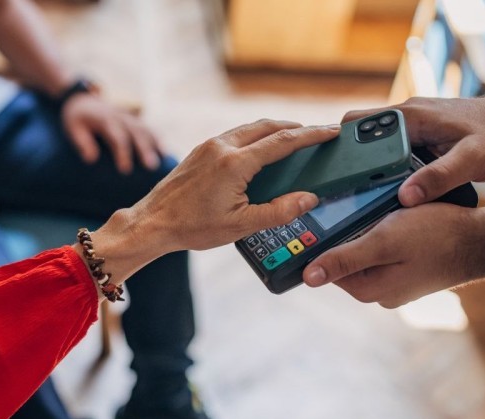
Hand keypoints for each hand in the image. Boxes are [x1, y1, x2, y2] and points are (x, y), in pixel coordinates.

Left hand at [62, 94, 160, 173]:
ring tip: (164, 160)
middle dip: (145, 149)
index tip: (126, 169)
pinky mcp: (136, 120)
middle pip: (136, 133)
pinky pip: (150, 129)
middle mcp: (121, 117)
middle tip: (151, 167)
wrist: (83, 99)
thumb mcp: (73, 128)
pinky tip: (165, 153)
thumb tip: (91, 159)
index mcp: (106, 119)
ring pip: (146, 130)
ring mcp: (131, 117)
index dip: (122, 152)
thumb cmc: (78, 119)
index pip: (117, 136)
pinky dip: (159, 139)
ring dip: (156, 144)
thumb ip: (82, 142)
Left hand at [89, 120, 340, 282]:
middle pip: (268, 126)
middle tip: (317, 133)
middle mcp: (222, 146)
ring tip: (294, 139)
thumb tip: (308, 199)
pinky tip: (261, 149)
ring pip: (251, 128)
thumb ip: (278, 212)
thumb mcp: (241, 226)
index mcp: (235, 163)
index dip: (312, 135)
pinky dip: (256, 136)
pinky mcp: (201, 150)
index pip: (283, 141)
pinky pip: (236, 134)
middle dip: (296, 127)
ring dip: (275, 129)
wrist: (152, 222)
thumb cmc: (193, 227)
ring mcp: (209, 145)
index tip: (331, 131)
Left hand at [302, 203, 476, 308]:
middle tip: (357, 207)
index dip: (322, 242)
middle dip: (347, 234)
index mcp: (369, 290)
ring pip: (366, 253)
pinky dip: (384, 234)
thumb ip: (345, 258)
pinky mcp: (409, 271)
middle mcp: (380, 292)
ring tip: (380, 211)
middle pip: (346, 260)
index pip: (327, 266)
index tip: (324, 216)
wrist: (483, 240)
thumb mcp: (383, 242)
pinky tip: (394, 219)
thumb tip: (308, 278)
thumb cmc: (436, 236)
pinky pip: (385, 252)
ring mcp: (396, 283)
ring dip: (366, 232)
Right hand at [342, 95, 484, 206]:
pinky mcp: (423, 136)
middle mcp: (407, 117)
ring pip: (375, 145)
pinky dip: (384, 168)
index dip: (339, 148)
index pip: (356, 124)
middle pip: (359, 135)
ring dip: (367, 167)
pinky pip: (392, 150)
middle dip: (347, 161)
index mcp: (410, 116)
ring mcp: (414, 125)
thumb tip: (406, 197)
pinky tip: (388, 192)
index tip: (332, 174)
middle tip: (342, 191)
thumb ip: (439, 178)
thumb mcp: (473, 161)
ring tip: (360, 196)